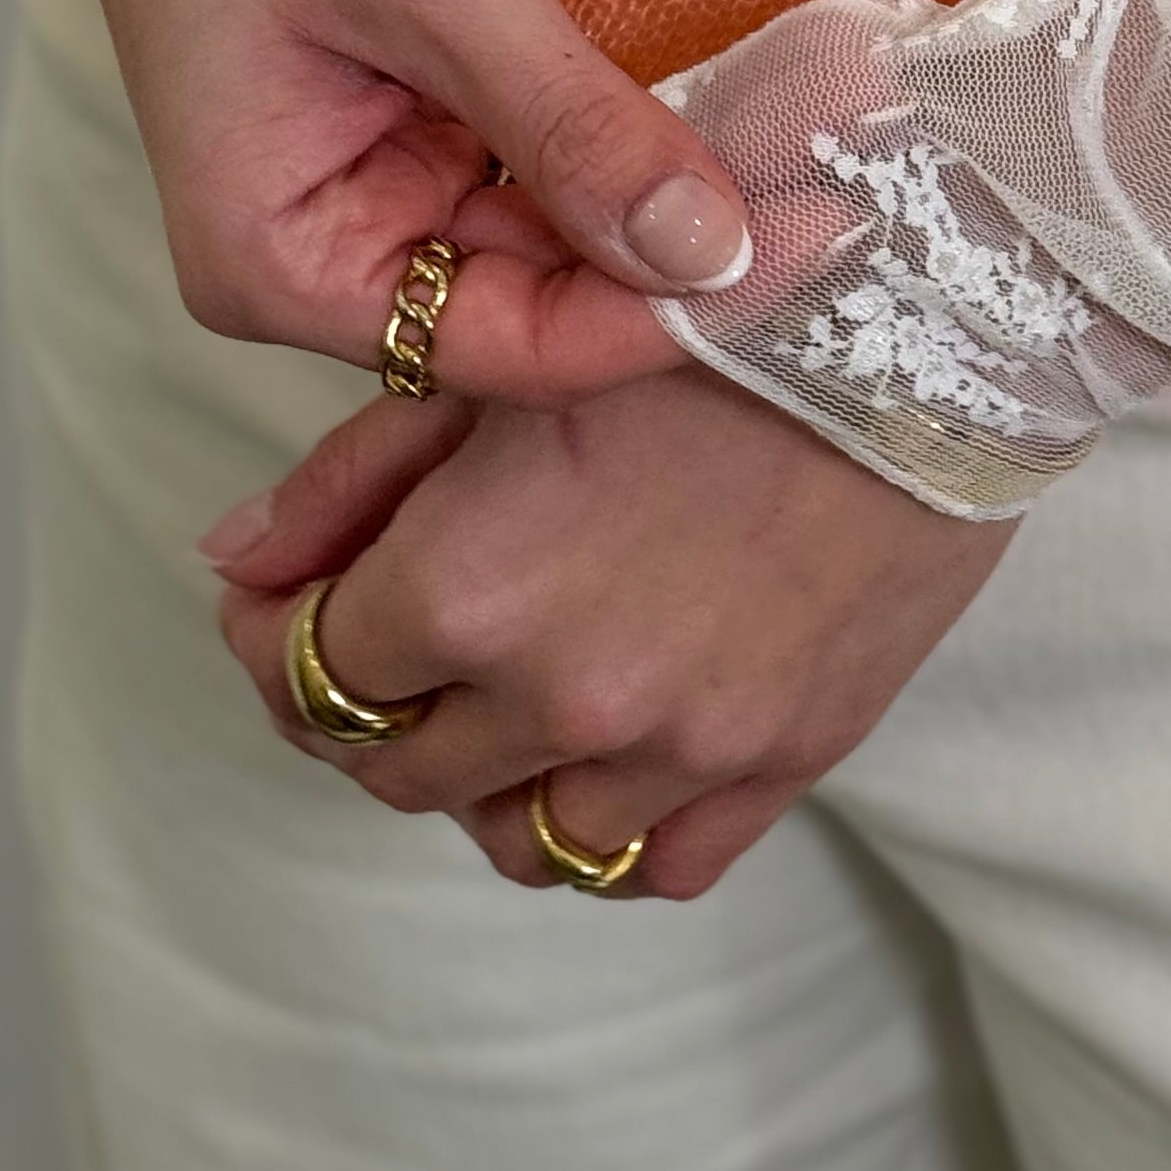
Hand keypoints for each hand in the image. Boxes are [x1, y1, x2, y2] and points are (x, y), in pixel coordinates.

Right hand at [43, 0, 753, 400]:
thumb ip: (571, 129)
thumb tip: (709, 255)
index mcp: (276, 259)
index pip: (497, 346)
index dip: (654, 321)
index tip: (805, 263)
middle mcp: (310, 247)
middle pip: (524, 304)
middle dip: (672, 259)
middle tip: (841, 210)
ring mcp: (357, 174)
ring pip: (541, 234)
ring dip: (658, 200)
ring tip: (814, 169)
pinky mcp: (403, 108)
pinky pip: (526, 159)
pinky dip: (614, 139)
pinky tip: (724, 123)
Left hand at [207, 367, 1012, 895]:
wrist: (935, 311)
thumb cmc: (709, 303)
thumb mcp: (509, 360)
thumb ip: (352, 475)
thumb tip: (235, 560)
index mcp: (469, 590)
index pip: (306, 667)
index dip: (271, 624)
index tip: (286, 587)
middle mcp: (562, 696)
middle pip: (396, 764)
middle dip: (362, 699)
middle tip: (382, 632)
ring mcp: (681, 746)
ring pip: (515, 839)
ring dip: (483, 774)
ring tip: (500, 688)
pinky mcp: (785, 760)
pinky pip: (656, 867)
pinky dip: (608, 829)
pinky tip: (605, 752)